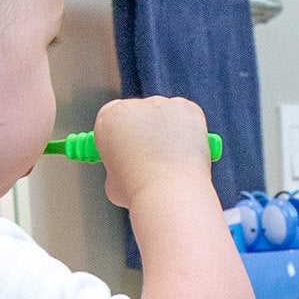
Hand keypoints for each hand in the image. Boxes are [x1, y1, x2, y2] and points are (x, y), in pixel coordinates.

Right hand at [93, 97, 213, 210]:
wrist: (169, 194)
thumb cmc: (139, 193)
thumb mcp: (113, 182)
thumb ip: (119, 166)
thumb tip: (129, 168)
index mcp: (108, 120)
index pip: (112, 117)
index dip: (121, 135)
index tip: (127, 148)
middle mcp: (133, 105)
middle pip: (139, 115)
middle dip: (146, 133)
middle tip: (154, 161)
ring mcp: (162, 104)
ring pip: (165, 116)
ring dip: (168, 133)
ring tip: (172, 163)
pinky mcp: (187, 108)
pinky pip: (187, 118)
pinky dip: (189, 132)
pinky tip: (187, 154)